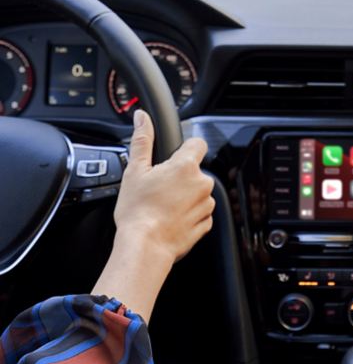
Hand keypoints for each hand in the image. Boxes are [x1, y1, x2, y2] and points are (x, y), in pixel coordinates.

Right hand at [92, 110, 213, 322]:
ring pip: (198, 193)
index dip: (186, 147)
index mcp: (186, 167)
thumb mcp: (135, 170)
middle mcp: (202, 183)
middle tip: (159, 188)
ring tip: (163, 206)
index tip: (174, 156)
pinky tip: (170, 219)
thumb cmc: (138, 211)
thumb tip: (142, 118)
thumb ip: (142, 140)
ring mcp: (206, 205)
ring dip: (185, 196)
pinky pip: (199, 213)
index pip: (197, 143)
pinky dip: (188, 214)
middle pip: (195, 171)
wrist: (145, 245)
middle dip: (181, 177)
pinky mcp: (206, 223)